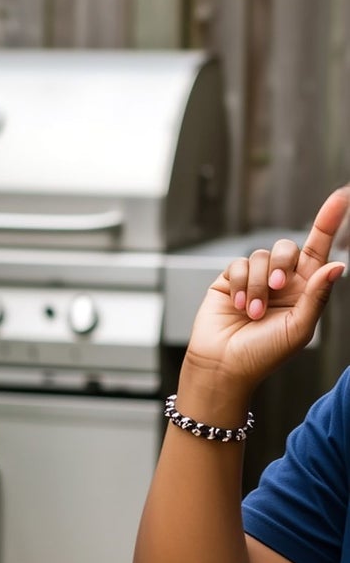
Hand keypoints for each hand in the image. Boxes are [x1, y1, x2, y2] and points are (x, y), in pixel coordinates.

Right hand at [183, 187, 346, 394]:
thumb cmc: (264, 354)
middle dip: (284, 263)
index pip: (319, 250)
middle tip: (279, 288)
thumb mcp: (300, 328)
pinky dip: (240, 284)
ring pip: (260, 256)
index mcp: (305, 291)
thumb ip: (317, 296)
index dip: (328, 223)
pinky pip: (237, 265)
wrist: (224, 365)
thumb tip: (335, 267)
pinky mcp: (229, 281)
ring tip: (253, 311)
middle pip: (288, 248)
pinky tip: (239, 305)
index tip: (340, 197)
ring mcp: (254, 280)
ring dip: (258, 284)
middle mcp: (281, 281)